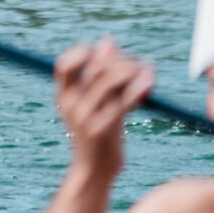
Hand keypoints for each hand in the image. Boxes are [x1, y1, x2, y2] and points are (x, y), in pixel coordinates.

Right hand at [53, 36, 152, 180]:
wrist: (95, 172)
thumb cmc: (98, 134)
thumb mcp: (93, 104)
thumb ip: (98, 76)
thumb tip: (107, 40)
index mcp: (63, 97)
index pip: (65, 64)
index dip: (84, 53)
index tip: (106, 54)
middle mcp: (70, 104)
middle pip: (94, 68)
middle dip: (120, 60)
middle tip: (139, 63)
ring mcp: (84, 117)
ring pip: (108, 79)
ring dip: (132, 70)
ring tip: (148, 71)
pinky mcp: (102, 129)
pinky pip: (122, 101)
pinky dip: (138, 87)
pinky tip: (150, 81)